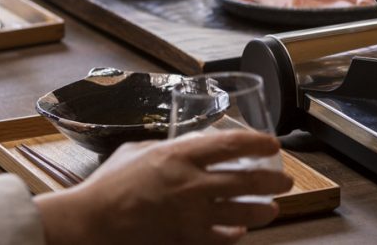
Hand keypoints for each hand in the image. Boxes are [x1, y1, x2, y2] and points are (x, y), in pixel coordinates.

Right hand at [36, 130, 292, 244]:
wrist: (91, 221)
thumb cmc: (111, 182)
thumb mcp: (140, 150)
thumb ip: (169, 146)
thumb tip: (188, 144)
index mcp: (180, 155)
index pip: (232, 144)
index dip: (258, 142)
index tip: (274, 144)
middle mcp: (191, 183)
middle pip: (246, 180)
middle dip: (272, 181)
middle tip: (286, 181)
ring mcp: (189, 214)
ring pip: (240, 212)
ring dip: (262, 210)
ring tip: (273, 209)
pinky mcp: (184, 237)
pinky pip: (219, 238)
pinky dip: (233, 234)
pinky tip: (241, 231)